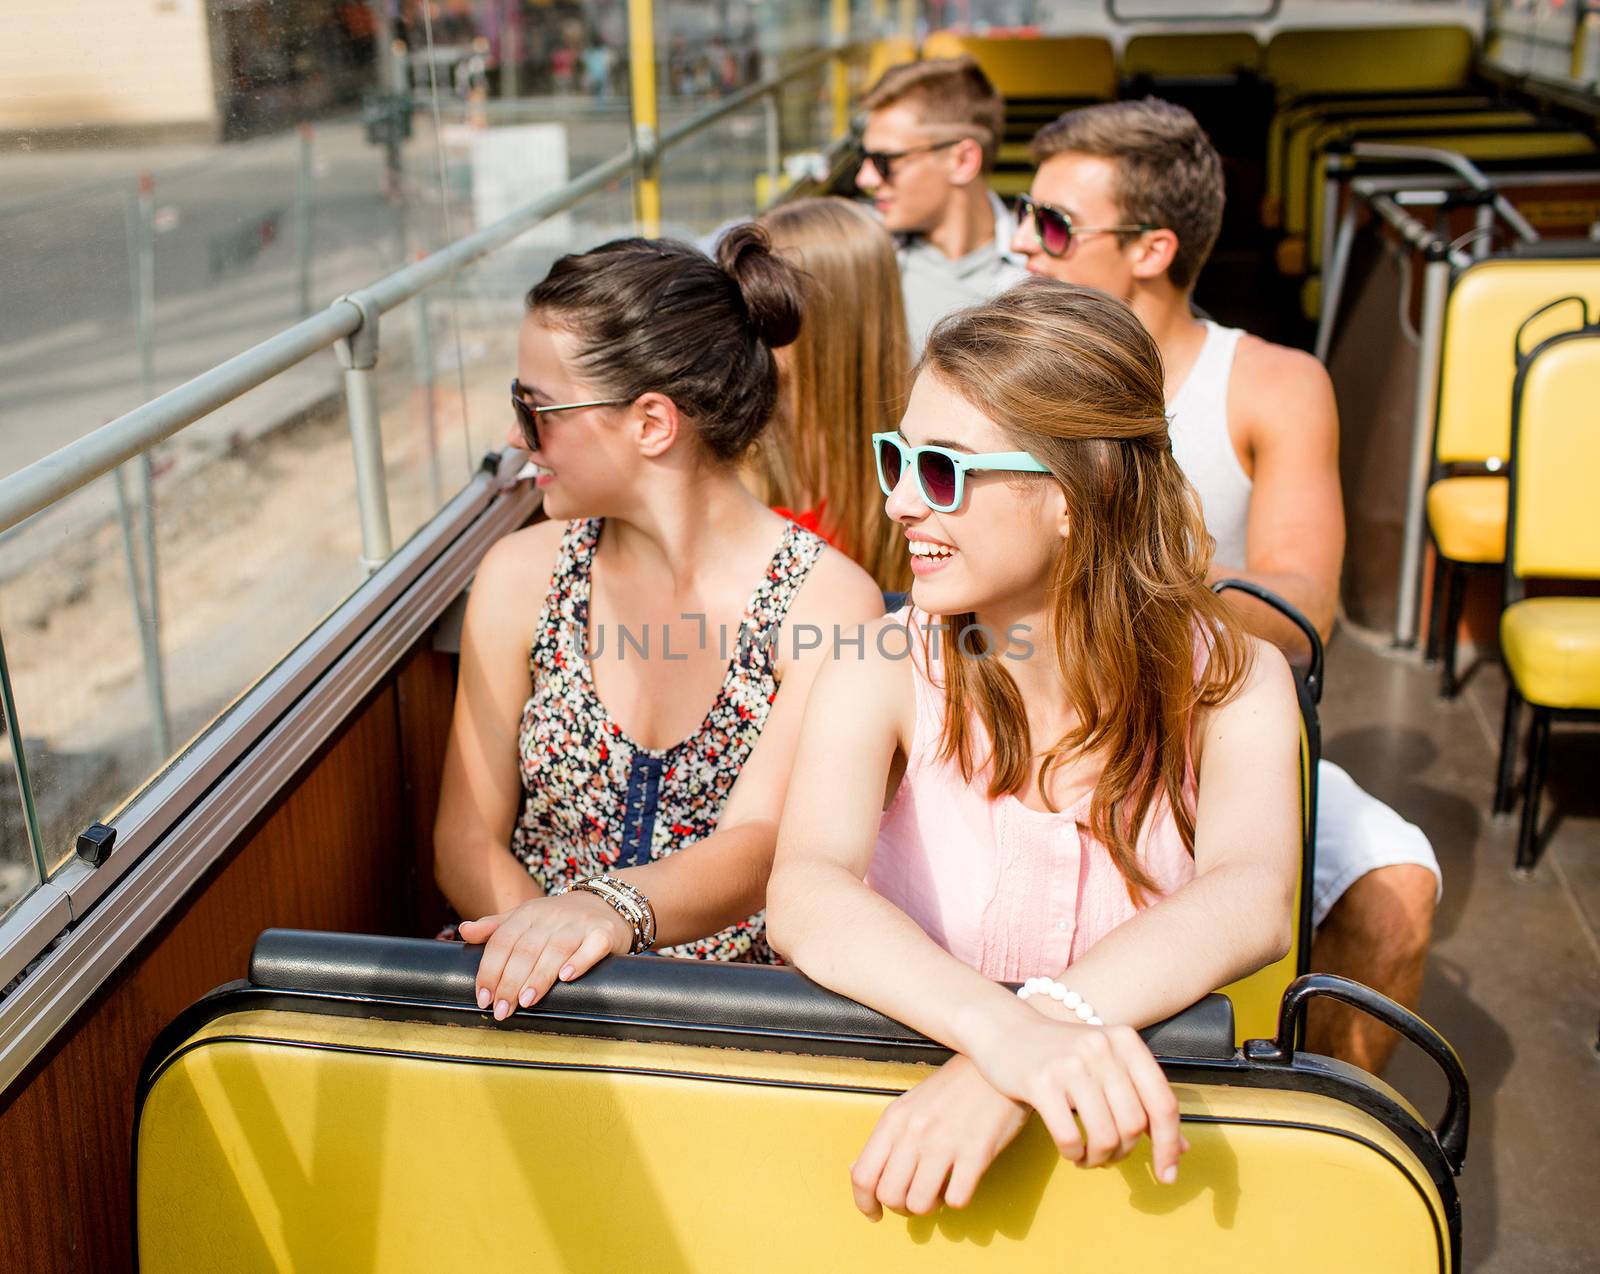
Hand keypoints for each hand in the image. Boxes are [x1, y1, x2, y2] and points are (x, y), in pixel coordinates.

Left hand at [460, 891, 630, 1019]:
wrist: (607, 902)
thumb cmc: (559, 919)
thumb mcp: (525, 917)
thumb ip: (495, 927)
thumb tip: (463, 931)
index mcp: (528, 914)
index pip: (502, 942)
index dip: (490, 970)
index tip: (483, 998)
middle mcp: (552, 917)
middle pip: (526, 949)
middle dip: (510, 982)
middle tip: (501, 1009)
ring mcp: (579, 924)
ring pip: (555, 949)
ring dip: (539, 976)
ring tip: (526, 1002)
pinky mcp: (604, 933)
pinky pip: (592, 946)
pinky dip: (579, 961)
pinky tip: (567, 977)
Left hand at [850, 1054, 1026, 1220]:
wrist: (996, 1063)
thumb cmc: (952, 1088)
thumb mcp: (909, 1106)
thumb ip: (886, 1139)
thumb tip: (856, 1171)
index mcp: (894, 1120)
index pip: (863, 1175)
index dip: (864, 1203)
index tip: (874, 1213)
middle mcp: (914, 1132)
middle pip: (889, 1195)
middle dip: (900, 1207)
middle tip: (914, 1199)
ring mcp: (945, 1143)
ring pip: (919, 1204)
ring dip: (929, 1206)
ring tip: (939, 1190)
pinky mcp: (976, 1153)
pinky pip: (956, 1199)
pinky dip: (957, 1199)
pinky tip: (961, 1182)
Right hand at [971, 1012, 1187, 1182]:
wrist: (1005, 1028)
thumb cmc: (1062, 1053)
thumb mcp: (1107, 1065)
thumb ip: (1142, 1100)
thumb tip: (1180, 1149)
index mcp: (1126, 1041)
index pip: (1163, 1103)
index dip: (1170, 1145)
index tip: (1167, 1174)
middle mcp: (1101, 1047)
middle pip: (1134, 1124)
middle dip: (1125, 1152)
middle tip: (1110, 1156)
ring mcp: (1070, 1063)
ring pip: (1104, 1136)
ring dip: (1100, 1159)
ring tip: (1090, 1157)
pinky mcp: (1040, 1081)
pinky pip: (1070, 1138)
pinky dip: (1074, 1155)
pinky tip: (1071, 1151)